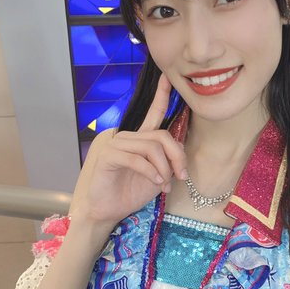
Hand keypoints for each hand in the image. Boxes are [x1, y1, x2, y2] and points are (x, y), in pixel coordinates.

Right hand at [71, 74, 187, 228]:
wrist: (108, 210)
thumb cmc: (131, 192)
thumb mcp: (158, 175)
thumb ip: (168, 159)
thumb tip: (180, 149)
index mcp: (140, 139)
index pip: (153, 113)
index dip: (161, 95)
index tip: (168, 78)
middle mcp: (128, 137)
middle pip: (162, 135)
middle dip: (177, 156)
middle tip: (181, 176)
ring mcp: (116, 144)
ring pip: (152, 147)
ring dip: (165, 168)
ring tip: (165, 184)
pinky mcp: (108, 156)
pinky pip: (138, 159)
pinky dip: (152, 172)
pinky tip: (156, 182)